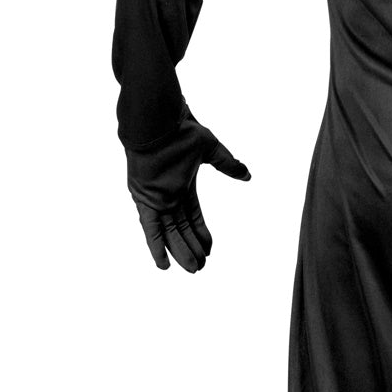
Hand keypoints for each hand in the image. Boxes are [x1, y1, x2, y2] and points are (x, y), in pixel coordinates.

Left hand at [123, 106, 250, 271]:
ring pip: (168, 233)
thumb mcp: (211, 150)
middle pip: (181, 228)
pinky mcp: (144, 200)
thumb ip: (227, 164)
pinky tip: (163, 265)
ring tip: (191, 270)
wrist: (160, 122)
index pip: (193, 216)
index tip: (210, 250)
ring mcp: (156, 199)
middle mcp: (168, 195)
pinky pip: (150, 229)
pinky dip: (155, 246)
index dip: (201, 233)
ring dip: (178, 252)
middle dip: (191, 248)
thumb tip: (247, 174)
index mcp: (182, 185)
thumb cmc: (182, 131)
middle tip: (200, 268)